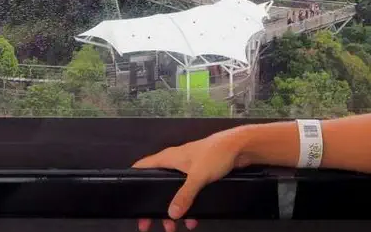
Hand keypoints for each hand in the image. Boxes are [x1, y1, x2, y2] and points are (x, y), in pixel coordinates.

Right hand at [132, 128, 250, 231]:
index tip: (129, 198)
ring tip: (170, 228)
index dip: (133, 179)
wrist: (240, 147)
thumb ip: (184, 195)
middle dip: (153, 205)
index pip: (143, 166)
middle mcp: (175, 163)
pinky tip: (192, 220)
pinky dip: (188, 207)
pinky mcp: (200, 176)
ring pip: (173, 193)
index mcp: (169, 158)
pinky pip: (188, 195)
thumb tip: (171, 214)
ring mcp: (187, 170)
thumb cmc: (215, 154)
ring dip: (172, 210)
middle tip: (148, 223)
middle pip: (157, 186)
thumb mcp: (198, 176)